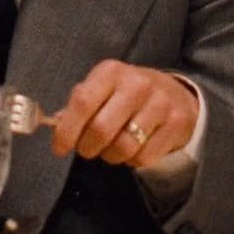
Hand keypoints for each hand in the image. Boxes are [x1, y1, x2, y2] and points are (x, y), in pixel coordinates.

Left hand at [49, 59, 199, 167]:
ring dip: (110, 156)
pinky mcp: (176, 123)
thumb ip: (79, 104)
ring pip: (123, 147)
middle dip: (87, 148)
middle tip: (87, 149)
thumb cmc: (128, 94)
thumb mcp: (103, 88)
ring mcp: (160, 103)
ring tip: (111, 149)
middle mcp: (137, 84)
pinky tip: (134, 149)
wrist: (177, 95)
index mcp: (111, 72)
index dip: (67, 130)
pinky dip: (132, 161)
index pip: (82, 103)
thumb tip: (57, 125)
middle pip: (100, 130)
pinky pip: (144, 157)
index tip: (59, 148)